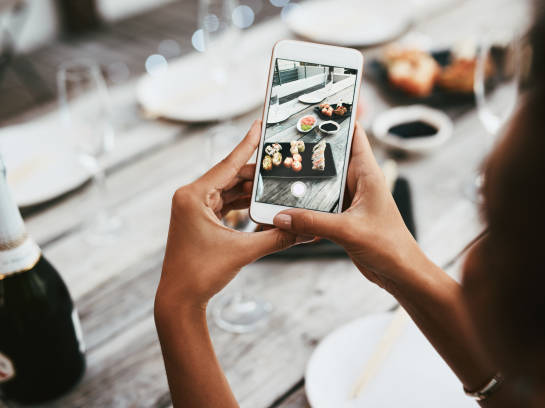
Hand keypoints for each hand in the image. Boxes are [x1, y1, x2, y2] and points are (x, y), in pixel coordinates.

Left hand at [157, 120, 306, 308]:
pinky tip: (261, 202)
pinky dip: (243, 203)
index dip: (247, 145)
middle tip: (282, 164)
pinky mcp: (199, 219)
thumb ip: (276, 238)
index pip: (228, 164)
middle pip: (231, 176)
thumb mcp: (243, 251)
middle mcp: (190, 197)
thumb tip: (306, 231)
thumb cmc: (200, 274)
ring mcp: (193, 208)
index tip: (260, 125)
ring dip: (251, 190)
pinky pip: (225, 203)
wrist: (179, 299)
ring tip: (276, 183)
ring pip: (229, 190)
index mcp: (193, 196)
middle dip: (257, 173)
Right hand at [272, 123, 433, 296]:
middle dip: (309, 150)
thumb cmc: (389, 246)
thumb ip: (313, 221)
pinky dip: (305, 205)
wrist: (399, 272)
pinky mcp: (343, 216)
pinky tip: (287, 207)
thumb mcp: (348, 231)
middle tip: (282, 139)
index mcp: (367, 173)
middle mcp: (359, 182)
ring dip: (304, 181)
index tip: (316, 104)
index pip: (354, 134)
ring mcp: (350, 199)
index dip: (338, 117)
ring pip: (322, 183)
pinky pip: (320, 204)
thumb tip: (280, 216)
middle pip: (331, 157)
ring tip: (277, 172)